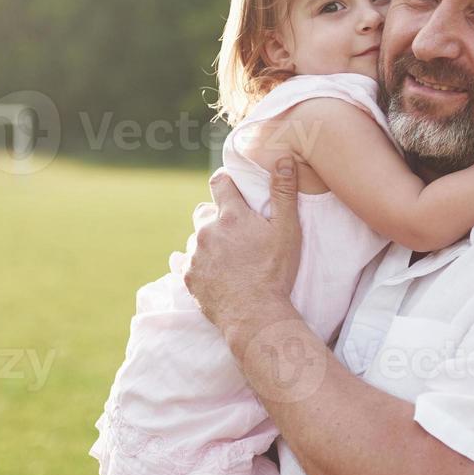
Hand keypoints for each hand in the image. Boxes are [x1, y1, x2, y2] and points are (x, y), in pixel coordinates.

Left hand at [184, 158, 302, 335]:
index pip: (219, 182)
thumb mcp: (287, 230)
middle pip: (203, 211)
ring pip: (196, 239)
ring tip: (229, 258)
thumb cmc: (275, 272)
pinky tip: (215, 273)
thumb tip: (284, 158)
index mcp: (230, 215)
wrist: (256, 316)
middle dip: (216, 216)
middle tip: (236, 232)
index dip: (226, 182)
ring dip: (208, 242)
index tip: (234, 189)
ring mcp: (194, 255)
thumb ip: (284, 192)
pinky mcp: (188, 277)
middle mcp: (206, 231)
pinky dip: (199, 265)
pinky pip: (186, 263)